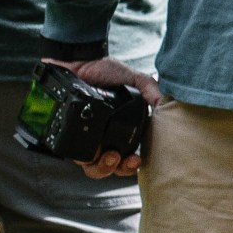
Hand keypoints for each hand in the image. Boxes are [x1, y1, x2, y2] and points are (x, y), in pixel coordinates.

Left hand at [48, 55, 160, 178]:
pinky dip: (85, 158)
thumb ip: (150, 89)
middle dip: (120, 169)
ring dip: (104, 168)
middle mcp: (105, 137)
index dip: (134, 163)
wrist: (77, 63)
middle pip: (113, 167)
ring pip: (95, 167)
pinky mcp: (70, 139)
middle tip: (124, 159)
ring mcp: (88, 140)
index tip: (137, 158)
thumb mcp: (134, 79)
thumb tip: (162, 104)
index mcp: (123, 128)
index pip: (130, 154)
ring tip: (108, 156)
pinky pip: (77, 156)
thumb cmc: (104, 70)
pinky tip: (93, 150)